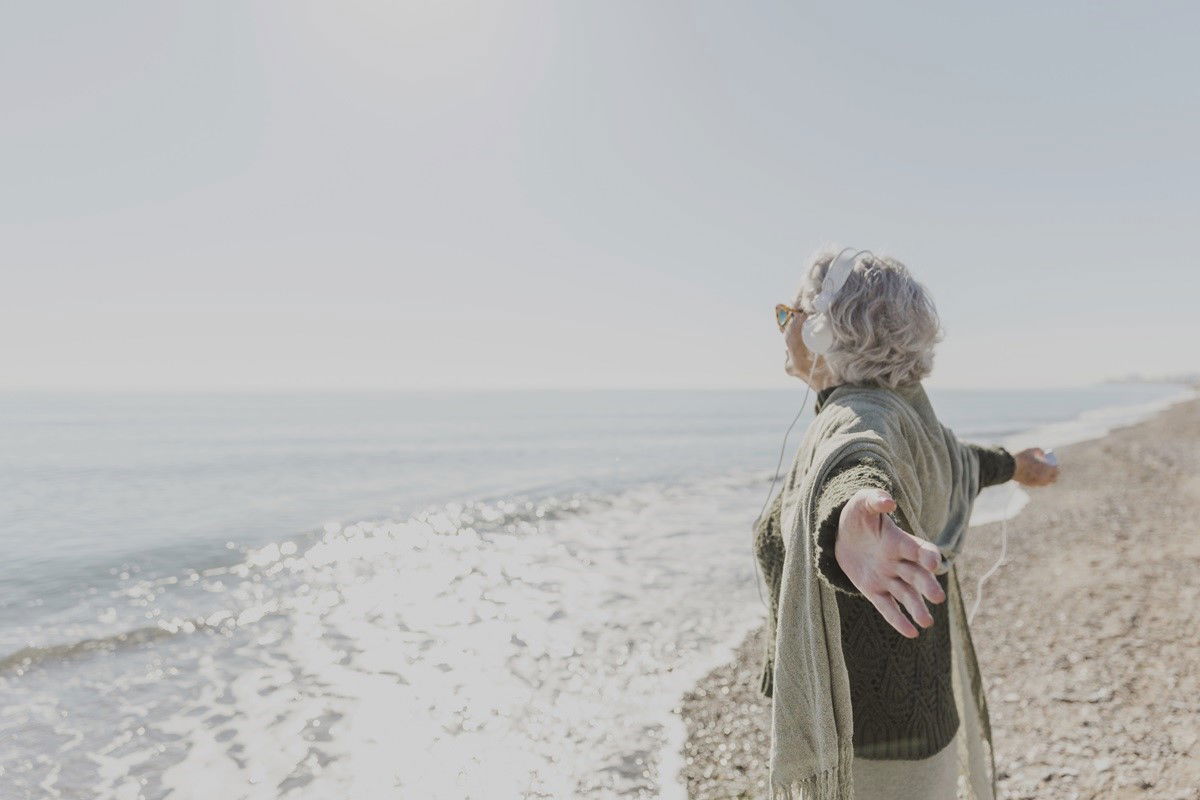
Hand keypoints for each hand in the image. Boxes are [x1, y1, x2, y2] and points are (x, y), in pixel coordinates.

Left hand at [834, 488, 945, 637]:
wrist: (840, 533)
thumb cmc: (857, 515)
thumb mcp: (862, 503)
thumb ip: (875, 500)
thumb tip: (888, 502)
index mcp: (899, 541)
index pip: (918, 549)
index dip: (927, 555)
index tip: (933, 563)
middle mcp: (898, 562)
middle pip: (916, 576)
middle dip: (926, 586)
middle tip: (938, 598)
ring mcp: (887, 578)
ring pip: (906, 595)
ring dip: (916, 608)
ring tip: (927, 622)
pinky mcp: (874, 590)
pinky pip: (887, 607)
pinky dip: (898, 619)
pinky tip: (911, 633)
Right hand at [1013, 447, 1058, 486]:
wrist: (1011, 468)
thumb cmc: (1022, 458)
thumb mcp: (1031, 451)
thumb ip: (1039, 451)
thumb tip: (1043, 453)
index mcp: (1047, 469)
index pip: (1056, 470)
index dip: (1054, 467)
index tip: (1052, 464)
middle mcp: (1045, 477)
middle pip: (1053, 479)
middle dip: (1052, 474)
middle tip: (1049, 470)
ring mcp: (1038, 482)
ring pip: (1045, 483)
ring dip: (1046, 479)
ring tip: (1041, 473)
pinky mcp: (1031, 485)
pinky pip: (1038, 484)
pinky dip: (1038, 480)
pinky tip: (1034, 476)